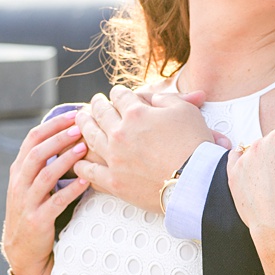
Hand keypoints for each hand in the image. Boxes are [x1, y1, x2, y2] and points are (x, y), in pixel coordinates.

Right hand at [1, 106, 86, 274]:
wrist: (22, 251)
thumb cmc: (33, 213)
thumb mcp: (31, 186)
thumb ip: (43, 164)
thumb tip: (68, 137)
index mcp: (18, 171)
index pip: (32, 139)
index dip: (53, 125)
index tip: (74, 115)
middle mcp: (19, 183)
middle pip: (36, 153)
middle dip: (59, 137)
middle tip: (80, 126)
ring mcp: (26, 202)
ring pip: (44, 175)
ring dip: (65, 160)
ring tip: (84, 148)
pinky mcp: (37, 221)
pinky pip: (55, 202)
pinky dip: (70, 190)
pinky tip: (85, 181)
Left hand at [74, 83, 213, 212]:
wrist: (197, 182)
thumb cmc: (194, 145)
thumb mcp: (185, 111)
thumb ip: (165, 99)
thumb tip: (150, 97)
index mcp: (136, 113)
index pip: (120, 96)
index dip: (119, 93)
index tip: (118, 94)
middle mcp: (120, 133)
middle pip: (100, 113)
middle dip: (97, 104)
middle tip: (95, 102)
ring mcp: (114, 158)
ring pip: (90, 137)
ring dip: (83, 125)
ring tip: (80, 119)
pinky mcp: (114, 181)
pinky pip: (90, 171)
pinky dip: (81, 164)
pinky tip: (77, 159)